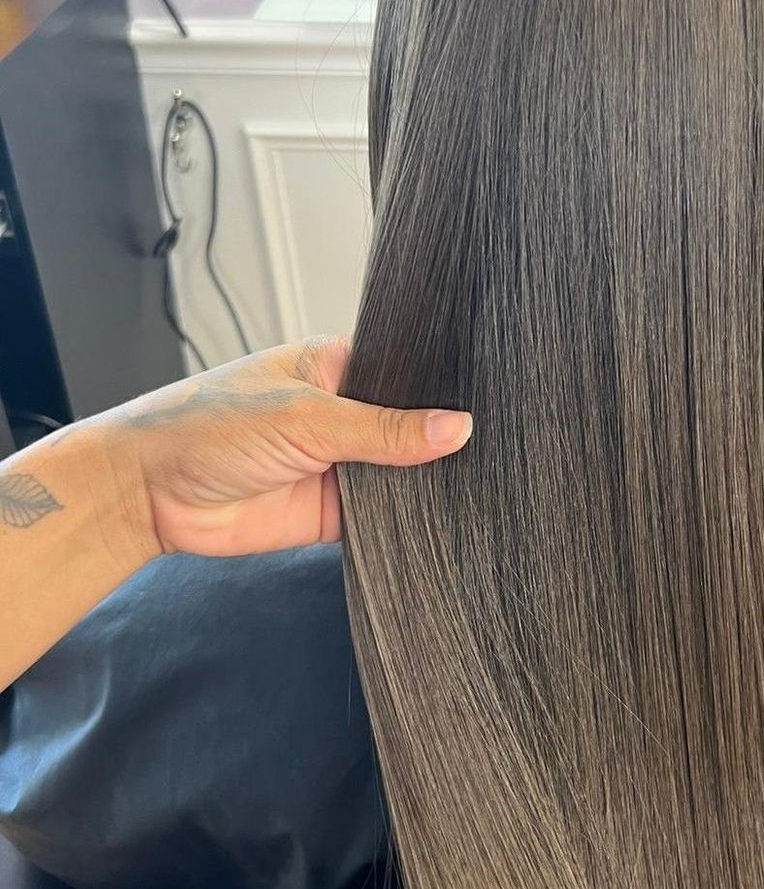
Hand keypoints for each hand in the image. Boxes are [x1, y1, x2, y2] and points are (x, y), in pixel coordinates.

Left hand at [109, 336, 471, 558]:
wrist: (148, 495)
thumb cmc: (208, 427)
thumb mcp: (306, 418)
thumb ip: (383, 429)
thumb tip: (456, 428)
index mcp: (336, 367)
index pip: (407, 374)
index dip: (443, 391)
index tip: (488, 405)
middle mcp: (343, 414)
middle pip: (410, 428)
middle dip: (438, 441)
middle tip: (491, 450)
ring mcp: (339, 464)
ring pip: (401, 474)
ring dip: (423, 484)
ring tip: (474, 485)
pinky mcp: (333, 512)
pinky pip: (382, 517)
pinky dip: (403, 522)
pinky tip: (436, 520)